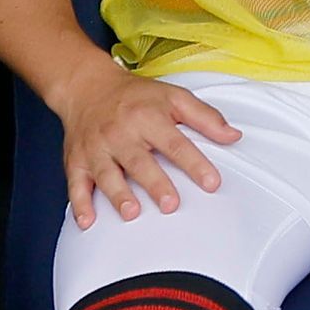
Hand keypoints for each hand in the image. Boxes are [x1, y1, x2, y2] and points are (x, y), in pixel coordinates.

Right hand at [52, 61, 241, 225]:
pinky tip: (87, 222)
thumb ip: (205, 117)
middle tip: (171, 204)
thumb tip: (234, 136)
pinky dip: (80, 204)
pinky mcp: (76, 160)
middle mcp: (120, 133)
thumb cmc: (136, 96)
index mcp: (148, 117)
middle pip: (140, 161)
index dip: (194, 163)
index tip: (211, 183)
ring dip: (118, 194)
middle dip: (155, 183)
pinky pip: (76, 184)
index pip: (175, 143)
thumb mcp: (174, 96)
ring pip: (107, 174)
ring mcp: (96, 148)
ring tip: (132, 213)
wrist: (87, 87)